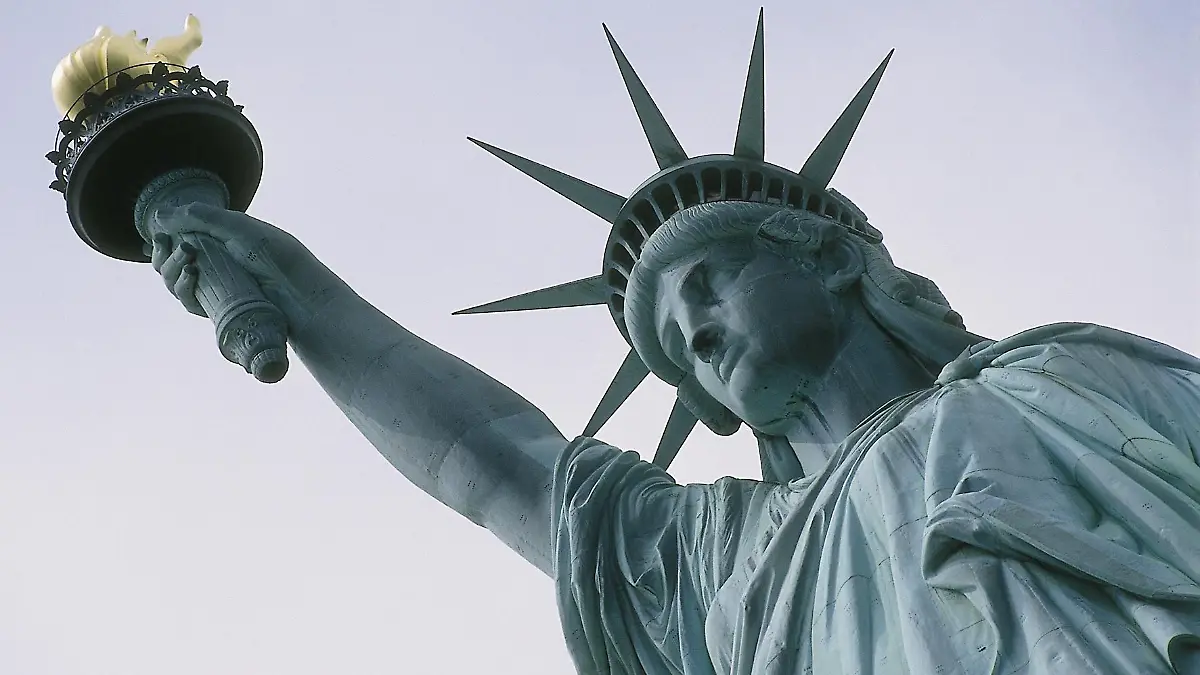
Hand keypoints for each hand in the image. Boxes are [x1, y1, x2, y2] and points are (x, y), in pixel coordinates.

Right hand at [149, 203, 338, 331]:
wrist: (300, 291)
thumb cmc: (277, 256)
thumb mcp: (239, 228)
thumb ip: (201, 218)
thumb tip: (158, 215)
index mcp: (218, 242)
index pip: (178, 241)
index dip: (162, 240)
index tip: (159, 236)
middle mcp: (214, 265)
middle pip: (169, 263)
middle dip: (163, 255)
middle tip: (173, 246)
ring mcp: (215, 289)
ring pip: (175, 283)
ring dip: (171, 270)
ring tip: (187, 260)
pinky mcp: (218, 310)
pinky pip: (190, 302)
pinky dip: (183, 289)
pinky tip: (190, 275)